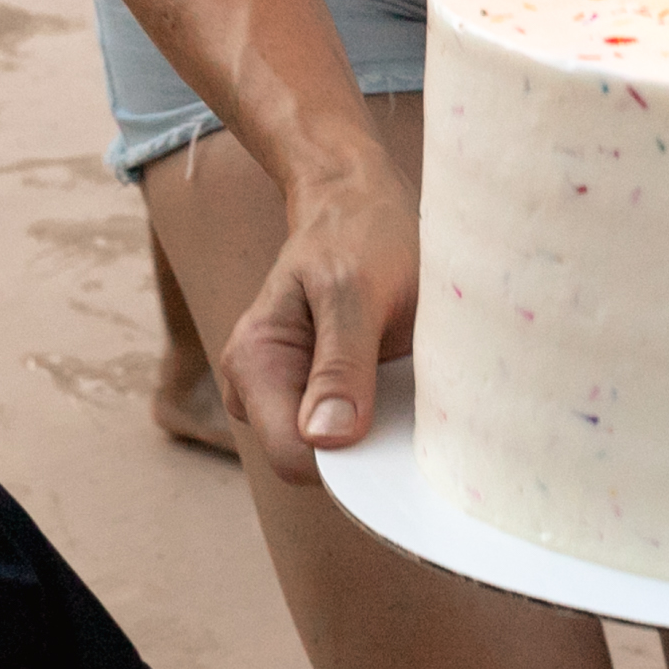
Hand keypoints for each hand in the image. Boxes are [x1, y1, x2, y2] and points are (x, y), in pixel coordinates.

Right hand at [218, 146, 418, 481]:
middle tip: (414, 398)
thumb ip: (342, 362)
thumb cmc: (357, 235)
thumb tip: (326, 439)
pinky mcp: (311, 395)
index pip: (296, 459)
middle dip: (366, 447)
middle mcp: (255, 389)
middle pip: (315, 465)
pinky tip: (400, 382)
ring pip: (335, 455)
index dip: (351, 462)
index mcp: (253, 364)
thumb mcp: (355, 288)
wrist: (355, 204)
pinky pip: (348, 435)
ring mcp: (281, 395)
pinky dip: (380, 420)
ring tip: (404, 376)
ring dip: (377, 432)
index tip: (404, 436)